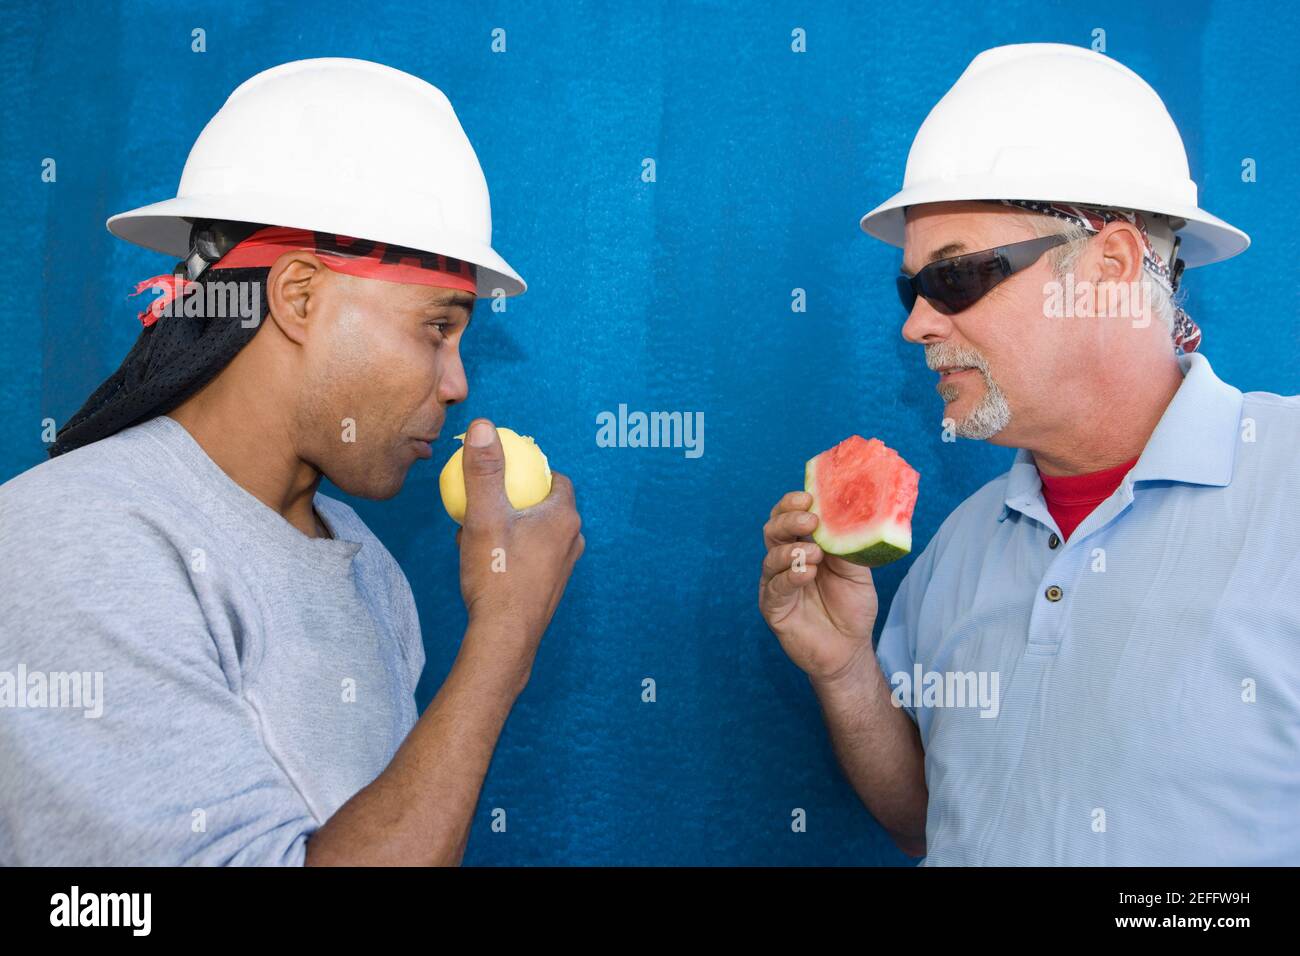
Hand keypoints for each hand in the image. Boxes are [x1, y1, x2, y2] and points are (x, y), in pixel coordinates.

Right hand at [456, 419, 584, 682]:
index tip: (503, 473)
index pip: (556, 478)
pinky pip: (533, 556)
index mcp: (564, 517)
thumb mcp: (483, 516)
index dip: (530, 470)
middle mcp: (572, 541)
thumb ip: (484, 471)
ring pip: (537, 532)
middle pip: (545, 505)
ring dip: (511, 526)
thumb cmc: (496, 575)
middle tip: (485, 502)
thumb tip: (483, 426)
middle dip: (516, 499)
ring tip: (477, 531)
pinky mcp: (551, 588)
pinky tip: (481, 559)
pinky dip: (511, 550)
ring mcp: (564, 567)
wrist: (504, 637)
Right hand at [758, 491, 878, 682]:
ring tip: (815, 553)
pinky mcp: (773, 607)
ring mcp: (777, 583)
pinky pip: (775, 587)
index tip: (808, 497)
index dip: (792, 504)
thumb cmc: (853, 607)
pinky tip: (808, 573)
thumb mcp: (857, 571)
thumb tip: (846, 514)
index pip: (789, 517)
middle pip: (773, 530)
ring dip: (792, 550)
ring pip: (770, 557)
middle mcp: (786, 561)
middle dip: (788, 520)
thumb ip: (847, 544)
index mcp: (804, 545)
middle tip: (810, 520)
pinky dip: (790, 576)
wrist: (850, 649)